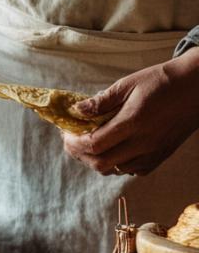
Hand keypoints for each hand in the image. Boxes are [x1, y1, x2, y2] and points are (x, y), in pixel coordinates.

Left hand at [62, 49, 198, 175]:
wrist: (196, 88)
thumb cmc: (161, 82)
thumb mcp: (128, 84)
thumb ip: (101, 102)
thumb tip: (76, 111)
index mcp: (133, 123)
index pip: (93, 144)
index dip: (74, 142)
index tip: (65, 133)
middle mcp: (144, 144)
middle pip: (100, 163)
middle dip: (80, 154)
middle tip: (72, 141)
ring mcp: (153, 154)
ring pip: (115, 169)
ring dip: (97, 159)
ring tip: (91, 143)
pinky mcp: (160, 158)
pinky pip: (132, 170)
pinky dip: (117, 163)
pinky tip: (114, 148)